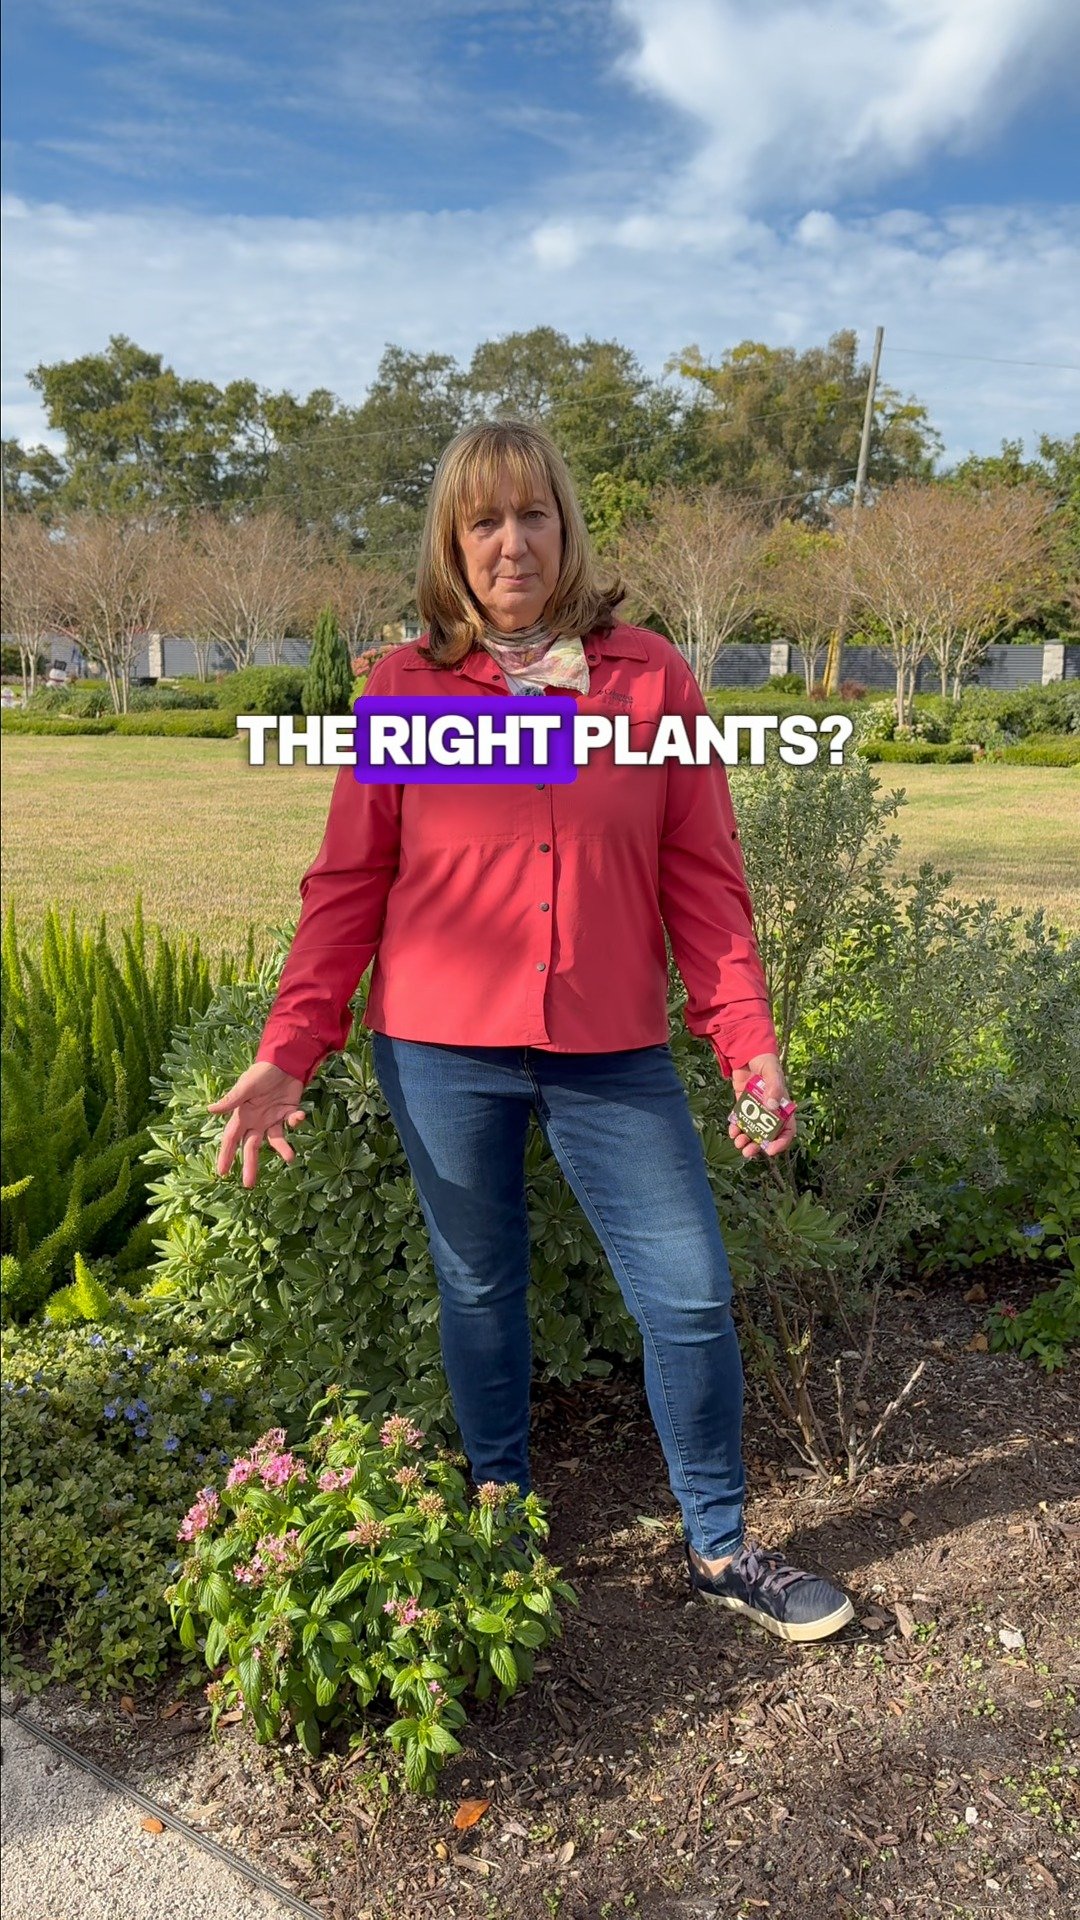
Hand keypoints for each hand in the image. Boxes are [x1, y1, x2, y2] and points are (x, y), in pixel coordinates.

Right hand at [208, 1061, 307, 1189]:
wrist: (285, 1061)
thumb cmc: (261, 1072)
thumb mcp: (246, 1086)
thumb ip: (232, 1100)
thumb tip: (210, 1110)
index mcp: (242, 1115)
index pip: (231, 1139)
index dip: (226, 1155)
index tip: (221, 1172)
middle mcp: (256, 1120)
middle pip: (250, 1147)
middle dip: (249, 1165)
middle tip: (249, 1185)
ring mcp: (273, 1118)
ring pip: (275, 1140)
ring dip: (282, 1149)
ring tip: (290, 1158)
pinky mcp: (288, 1113)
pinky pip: (291, 1123)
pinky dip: (296, 1121)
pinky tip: (298, 1116)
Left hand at [728, 1053, 796, 1160]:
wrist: (747, 1050)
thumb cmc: (765, 1060)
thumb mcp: (772, 1071)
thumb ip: (774, 1087)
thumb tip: (772, 1107)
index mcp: (783, 1106)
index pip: (787, 1129)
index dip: (781, 1142)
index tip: (770, 1151)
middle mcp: (770, 1110)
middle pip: (768, 1134)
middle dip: (758, 1145)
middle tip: (747, 1152)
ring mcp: (756, 1108)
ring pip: (753, 1130)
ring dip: (746, 1139)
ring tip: (738, 1143)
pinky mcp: (743, 1104)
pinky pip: (741, 1120)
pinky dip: (737, 1127)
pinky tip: (732, 1131)